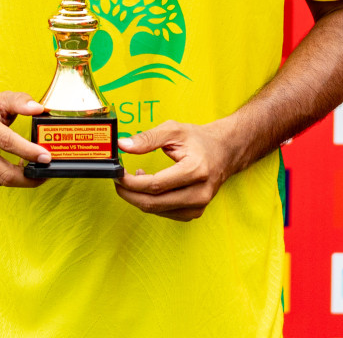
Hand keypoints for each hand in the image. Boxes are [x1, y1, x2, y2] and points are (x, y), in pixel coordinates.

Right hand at [0, 90, 50, 187]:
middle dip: (30, 176)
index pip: (7, 141)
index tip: (46, 156)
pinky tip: (15, 167)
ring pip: (1, 180)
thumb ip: (20, 101)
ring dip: (21, 177)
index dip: (28, 151)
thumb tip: (39, 109)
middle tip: (46, 169)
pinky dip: (8, 177)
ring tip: (32, 165)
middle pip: (4, 172)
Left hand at [114, 120, 238, 221]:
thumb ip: (147, 138)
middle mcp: (199, 192)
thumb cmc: (199, 140)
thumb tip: (123, 145)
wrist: (224, 151)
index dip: (131, 182)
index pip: (156, 185)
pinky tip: (150, 187)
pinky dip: (151, 202)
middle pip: (154, 202)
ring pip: (157, 210)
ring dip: (139, 198)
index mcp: (196, 170)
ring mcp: (199, 205)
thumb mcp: (173, 130)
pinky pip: (165, 213)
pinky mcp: (195, 212)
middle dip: (129, 193)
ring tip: (135, 178)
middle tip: (118, 180)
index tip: (118, 174)